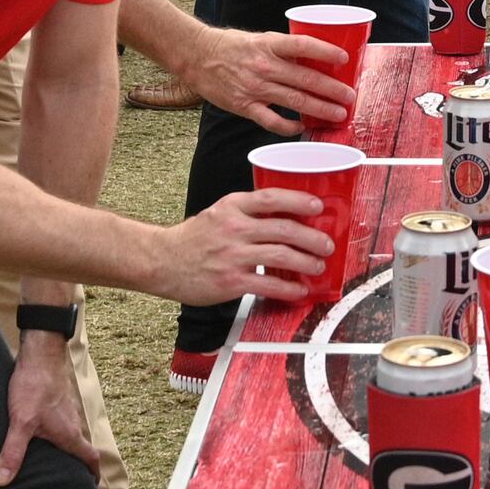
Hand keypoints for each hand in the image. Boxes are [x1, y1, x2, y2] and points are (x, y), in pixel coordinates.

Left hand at [0, 332, 93, 485]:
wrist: (40, 353)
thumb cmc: (35, 386)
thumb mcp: (21, 422)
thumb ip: (13, 452)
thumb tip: (2, 481)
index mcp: (70, 434)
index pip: (90, 459)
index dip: (93, 474)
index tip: (91, 487)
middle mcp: (73, 423)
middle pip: (81, 449)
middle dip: (77, 465)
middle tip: (67, 480)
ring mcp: (66, 410)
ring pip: (71, 434)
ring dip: (65, 448)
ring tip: (51, 460)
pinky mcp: (57, 400)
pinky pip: (61, 422)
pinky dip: (56, 432)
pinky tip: (40, 433)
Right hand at [158, 187, 333, 305]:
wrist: (163, 261)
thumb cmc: (194, 238)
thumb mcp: (218, 213)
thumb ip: (246, 212)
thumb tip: (285, 217)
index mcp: (232, 206)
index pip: (271, 198)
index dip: (298, 200)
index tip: (318, 207)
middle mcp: (234, 227)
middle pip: (284, 228)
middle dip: (312, 237)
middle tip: (327, 244)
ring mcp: (233, 255)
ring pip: (281, 255)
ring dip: (307, 262)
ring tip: (318, 266)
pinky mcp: (231, 281)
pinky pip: (268, 284)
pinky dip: (289, 288)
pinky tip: (299, 290)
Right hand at [192, 24, 357, 136]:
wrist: (197, 57)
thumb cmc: (231, 46)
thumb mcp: (260, 39)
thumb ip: (283, 50)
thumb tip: (312, 58)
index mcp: (269, 45)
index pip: (303, 46)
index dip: (326, 51)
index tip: (344, 58)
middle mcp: (264, 66)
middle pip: (306, 79)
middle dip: (332, 89)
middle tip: (350, 96)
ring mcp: (255, 88)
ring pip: (295, 101)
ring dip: (320, 109)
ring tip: (338, 114)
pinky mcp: (245, 106)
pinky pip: (272, 121)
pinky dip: (289, 126)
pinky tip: (301, 126)